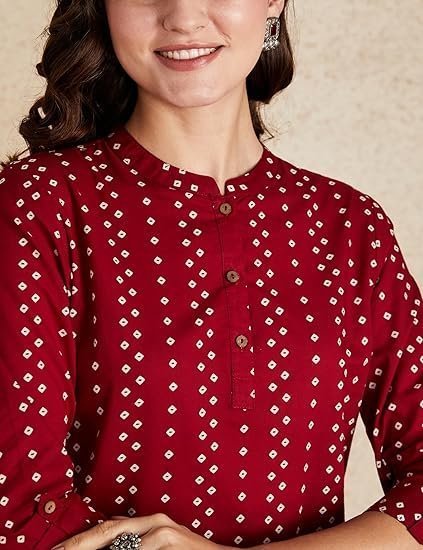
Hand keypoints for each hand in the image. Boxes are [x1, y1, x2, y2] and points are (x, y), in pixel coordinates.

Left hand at [51, 512, 228, 549]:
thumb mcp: (163, 543)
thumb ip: (138, 539)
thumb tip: (112, 538)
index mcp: (150, 521)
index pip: (108, 528)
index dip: (82, 539)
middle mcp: (153, 521)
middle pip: (107, 531)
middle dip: (79, 544)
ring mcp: (161, 532)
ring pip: (120, 546)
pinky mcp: (167, 542)